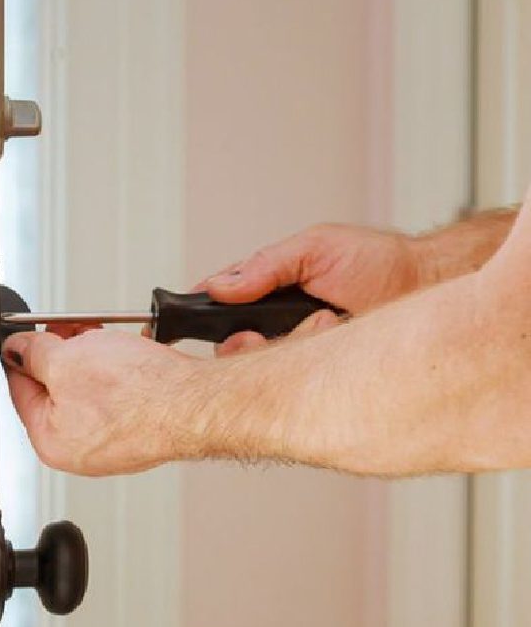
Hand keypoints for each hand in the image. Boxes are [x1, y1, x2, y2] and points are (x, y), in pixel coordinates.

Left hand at [1, 326, 193, 475]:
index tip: (25, 335)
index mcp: (51, 442)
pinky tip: (126, 356)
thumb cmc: (140, 395)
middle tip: (67, 329)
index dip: (22, 354)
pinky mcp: (140, 429)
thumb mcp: (65, 360)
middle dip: (59, 353)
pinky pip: (117, 394)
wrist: (196, 403)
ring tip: (102, 339)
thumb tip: (17, 348)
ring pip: (88, 389)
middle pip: (55, 390)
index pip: (21, 390)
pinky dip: (117, 371)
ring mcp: (113, 441)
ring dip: (90, 358)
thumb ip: (33, 353)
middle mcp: (80, 450)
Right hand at [202, 223, 422, 353]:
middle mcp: (278, 321)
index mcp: (267, 287)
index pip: (219, 302)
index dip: (205, 313)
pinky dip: (313, 354)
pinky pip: (299, 379)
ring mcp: (300, 348)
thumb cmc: (377, 260)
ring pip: (264, 365)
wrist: (429, 284)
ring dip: (288, 342)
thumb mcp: (313, 247)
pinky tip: (335, 333)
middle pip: (232, 344)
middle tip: (255, 336)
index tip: (197, 319)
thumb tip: (221, 285)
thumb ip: (265, 264)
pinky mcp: (323, 372)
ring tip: (324, 320)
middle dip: (242, 342)